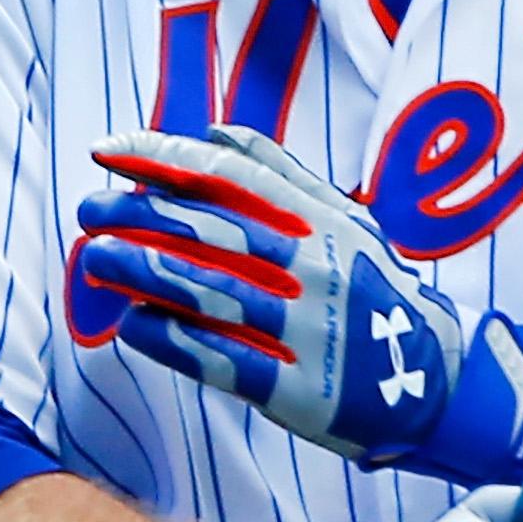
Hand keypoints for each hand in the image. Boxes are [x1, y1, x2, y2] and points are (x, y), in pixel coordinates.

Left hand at [74, 125, 474, 462]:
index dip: (161, 157)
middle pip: (207, 230)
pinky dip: (170, 339)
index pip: (227, 176)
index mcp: (320, 222)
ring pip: (205, 291)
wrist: (432, 379)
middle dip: (137, 214)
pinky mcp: (294, 388)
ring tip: (97, 260)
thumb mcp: (346, 221)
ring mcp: (303, 329)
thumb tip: (214, 134)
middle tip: (90, 209)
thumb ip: (281, 175)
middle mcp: (311, 269)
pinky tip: (132, 325)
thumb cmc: (373, 289)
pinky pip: (219, 358)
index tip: (108, 149)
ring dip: (140, 272)